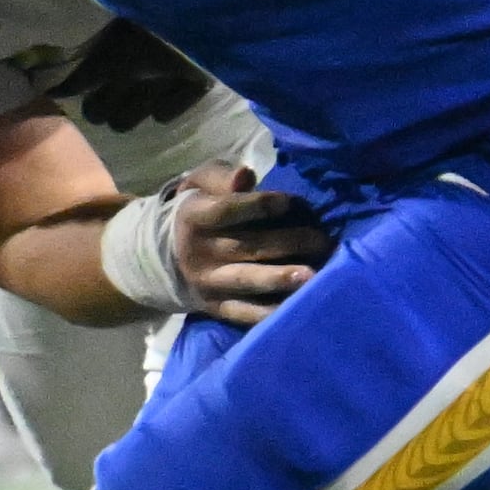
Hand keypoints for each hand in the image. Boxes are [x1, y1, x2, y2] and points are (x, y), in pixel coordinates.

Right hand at [166, 160, 329, 323]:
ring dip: (279, 278)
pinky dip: (268, 313)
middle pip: (248, 246)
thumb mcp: (200, 185)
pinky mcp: (216, 306)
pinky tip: (294, 308)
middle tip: (324, 241)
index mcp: (194, 218)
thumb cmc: (199, 210)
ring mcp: (208, 281)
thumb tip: (245, 177)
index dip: (259, 205)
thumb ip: (222, 177)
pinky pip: (243, 312)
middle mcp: (199, 251)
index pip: (227, 210)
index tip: (290, 202)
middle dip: (290, 243)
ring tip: (310, 276)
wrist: (165, 254)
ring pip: (247, 280)